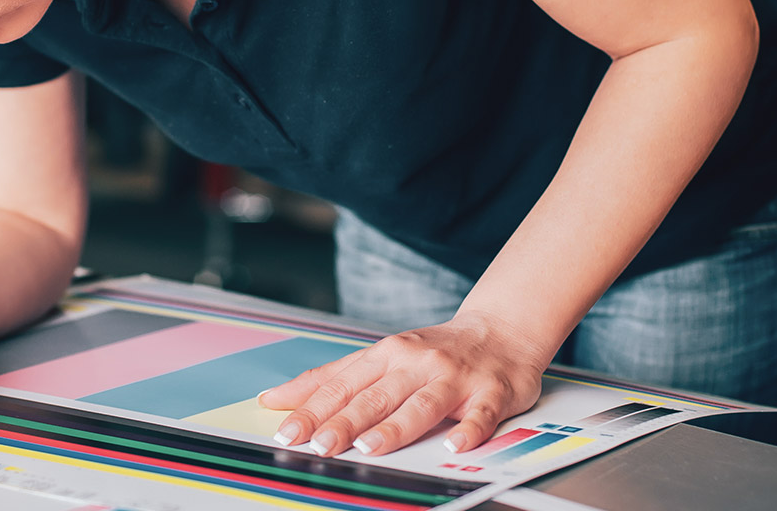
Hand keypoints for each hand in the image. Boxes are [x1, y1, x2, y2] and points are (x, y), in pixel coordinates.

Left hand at [258, 312, 548, 456]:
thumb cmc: (433, 351)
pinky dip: (469, 429)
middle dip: (344, 421)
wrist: (501, 330)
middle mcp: (416, 363)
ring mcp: (454, 377)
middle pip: (376, 396)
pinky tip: (455, 444)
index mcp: (386, 355)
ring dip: (396, 425)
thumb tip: (276, 399)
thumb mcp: (380, 356)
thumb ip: (331, 379)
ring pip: (422, 403)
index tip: (288, 431)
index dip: (313, 409)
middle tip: (320, 445)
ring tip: (370, 446)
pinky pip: (481, 413)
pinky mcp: (491, 392)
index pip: (342, 385)